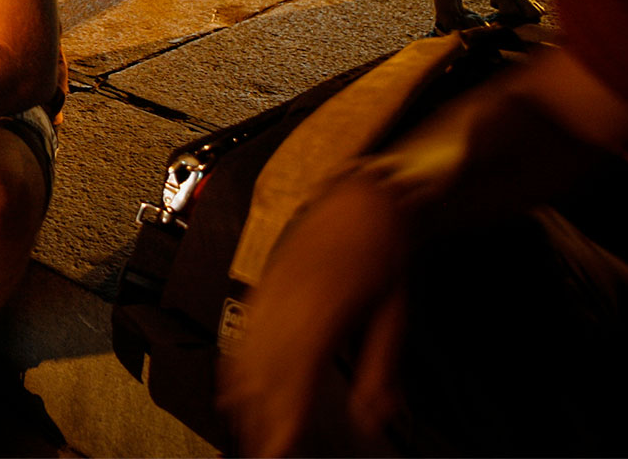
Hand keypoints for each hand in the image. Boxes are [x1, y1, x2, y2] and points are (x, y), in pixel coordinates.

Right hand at [218, 182, 407, 455]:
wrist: (354, 194)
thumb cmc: (378, 245)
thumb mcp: (394, 312)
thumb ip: (380, 368)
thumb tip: (374, 415)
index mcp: (321, 311)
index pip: (293, 381)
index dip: (283, 423)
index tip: (280, 452)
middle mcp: (285, 304)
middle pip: (261, 377)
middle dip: (260, 423)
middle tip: (266, 454)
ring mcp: (267, 294)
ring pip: (243, 359)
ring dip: (244, 403)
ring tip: (250, 435)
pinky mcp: (261, 288)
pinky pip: (237, 336)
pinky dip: (233, 370)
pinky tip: (233, 392)